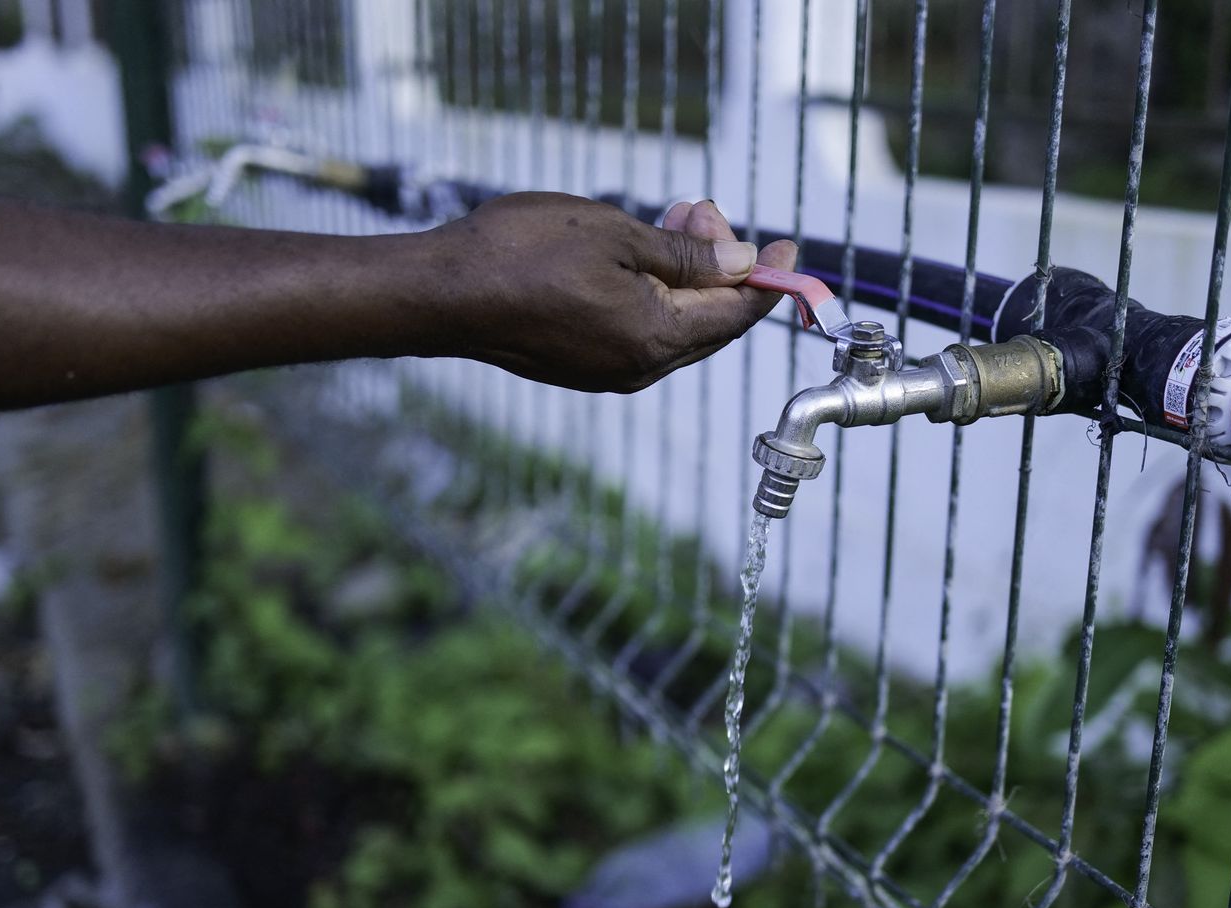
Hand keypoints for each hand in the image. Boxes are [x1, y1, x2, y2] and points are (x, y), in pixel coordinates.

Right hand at [416, 192, 797, 392]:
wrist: (442, 293)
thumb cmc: (522, 254)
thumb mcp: (617, 235)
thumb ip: (688, 257)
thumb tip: (743, 265)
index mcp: (656, 338)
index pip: (736, 313)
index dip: (768, 277)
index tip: (787, 244)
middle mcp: (639, 368)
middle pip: (709, 323)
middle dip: (722, 267)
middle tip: (701, 211)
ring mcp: (608, 373)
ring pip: (673, 325)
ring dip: (685, 277)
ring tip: (672, 222)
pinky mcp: (581, 367)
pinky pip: (639, 331)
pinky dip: (653, 295)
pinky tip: (639, 257)